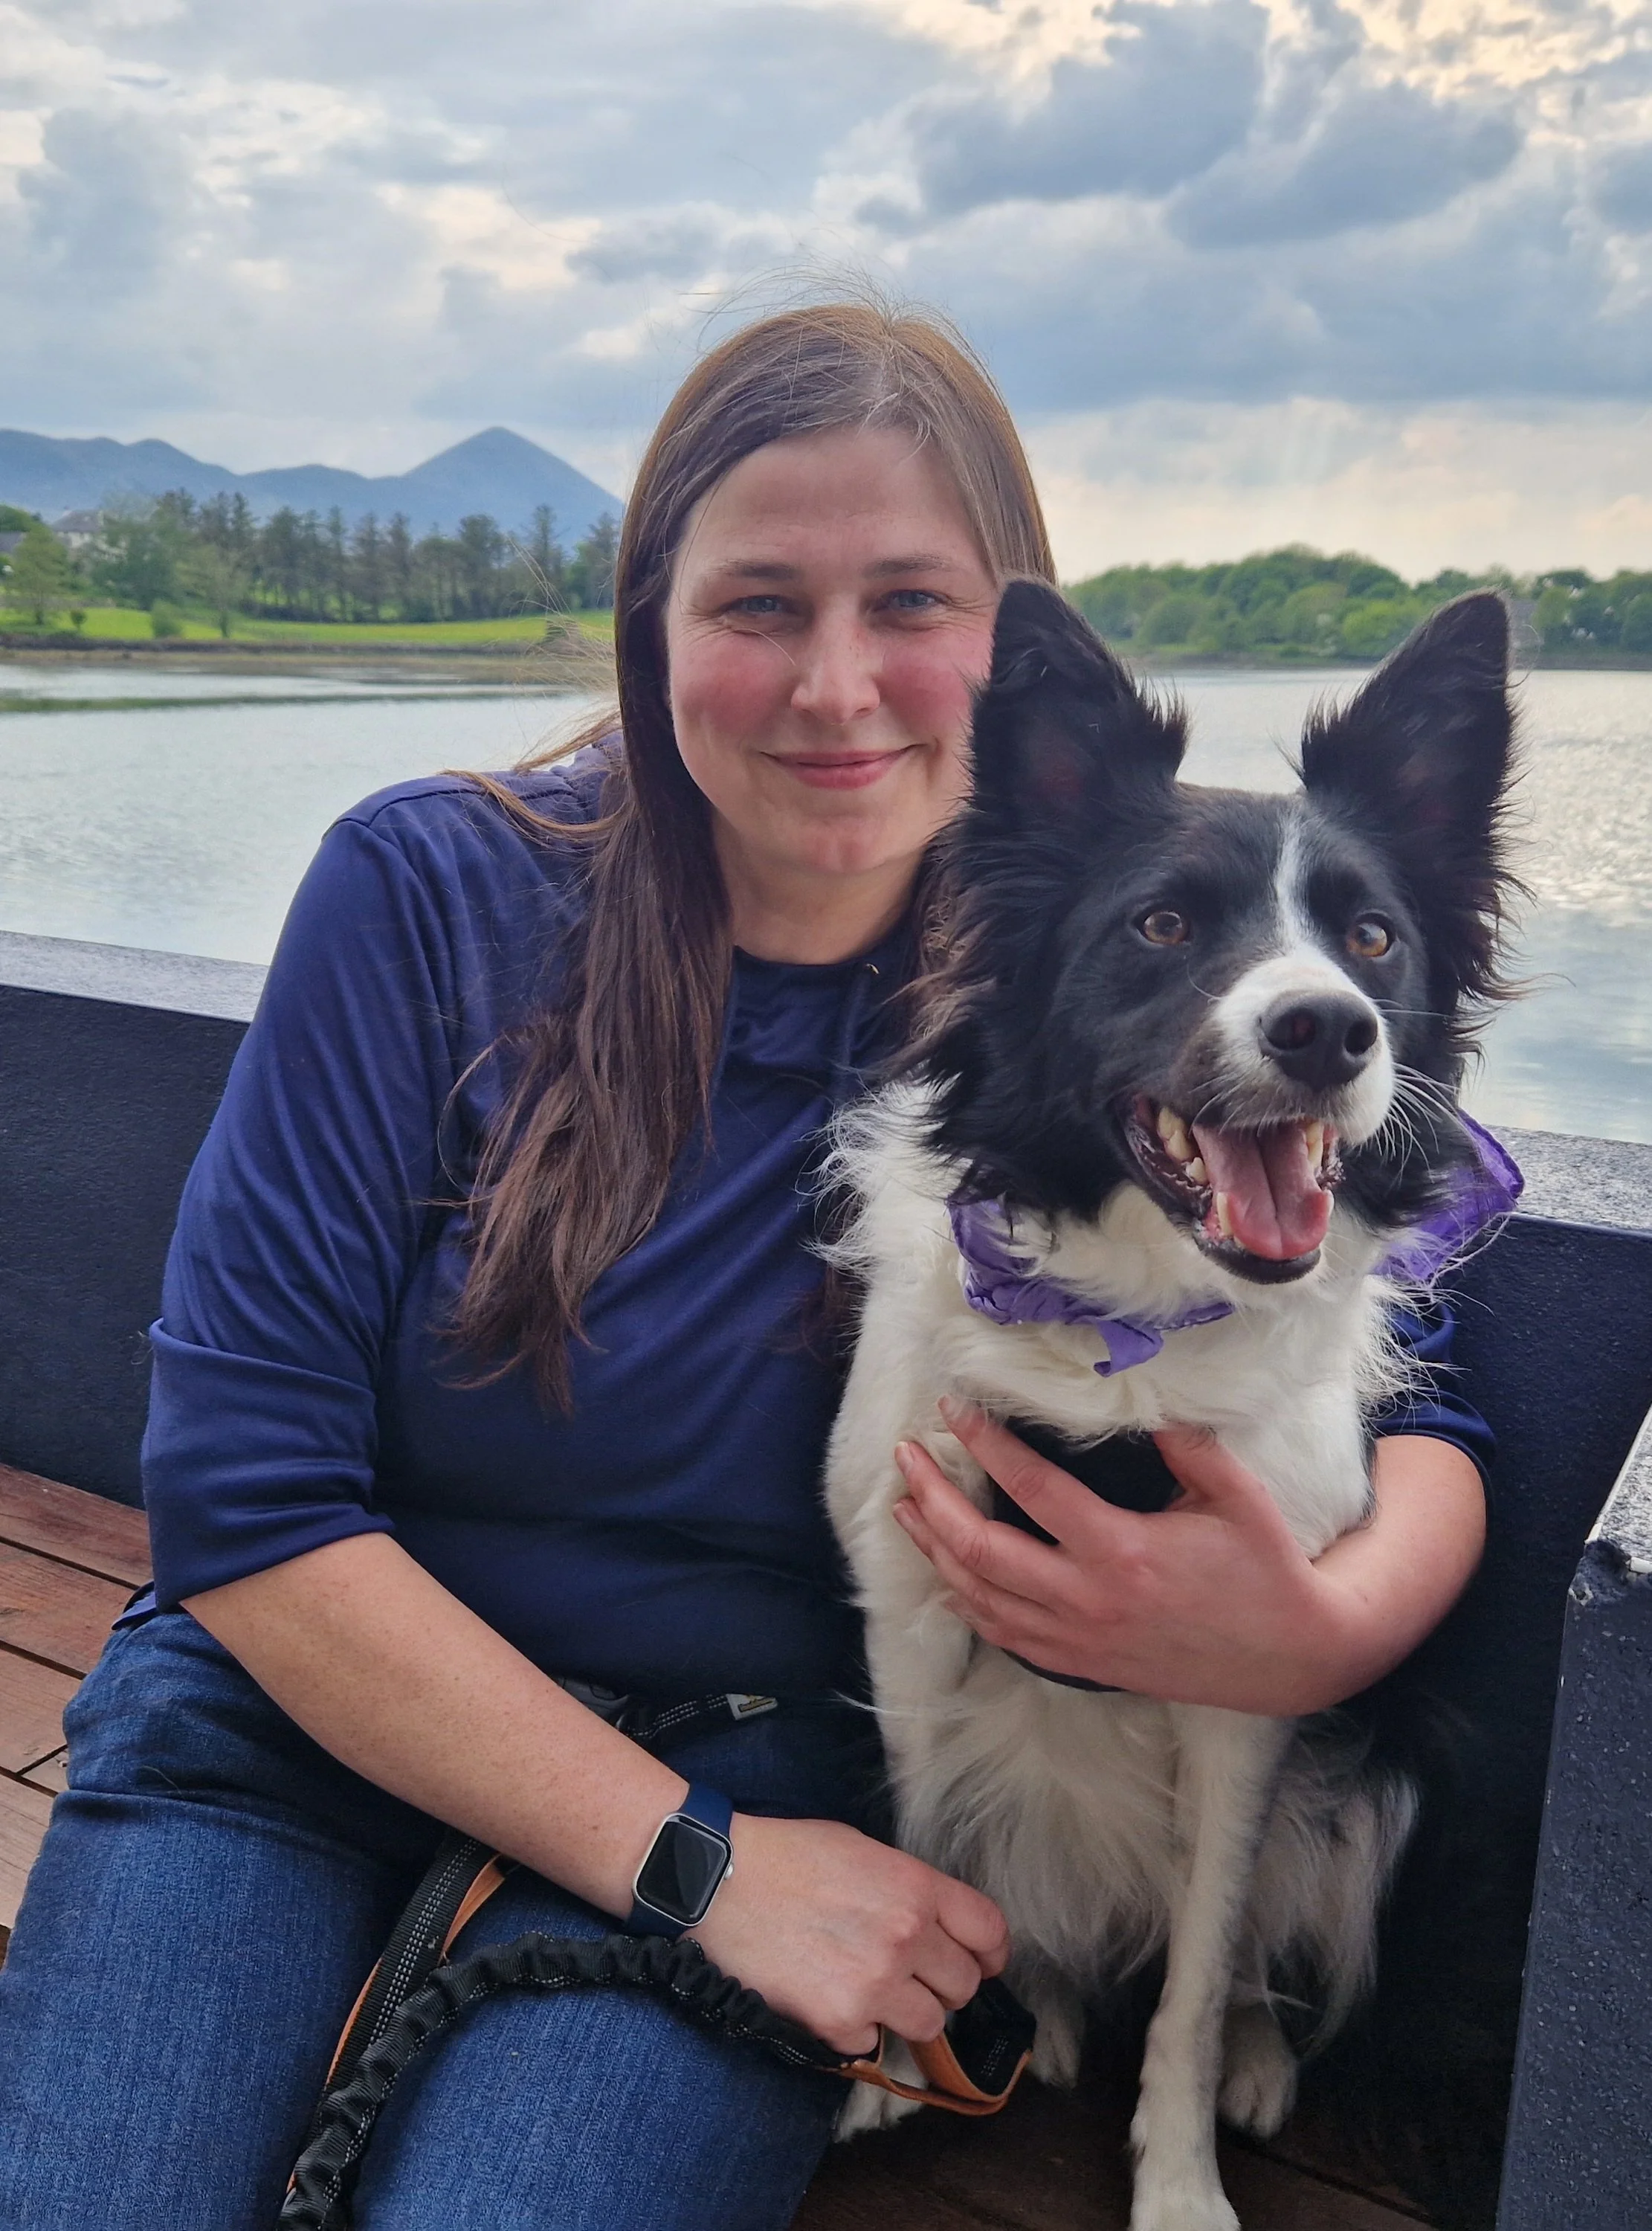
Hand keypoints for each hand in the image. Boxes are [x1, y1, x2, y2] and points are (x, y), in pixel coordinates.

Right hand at [692, 1812, 1008, 2056]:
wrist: (721, 1881)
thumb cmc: (788, 1856)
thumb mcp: (864, 1851)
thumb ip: (910, 1890)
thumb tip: (939, 1925)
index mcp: (916, 1887)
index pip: (990, 1931)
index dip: (991, 1952)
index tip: (983, 1961)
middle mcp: (907, 1936)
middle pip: (964, 1985)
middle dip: (943, 1983)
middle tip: (911, 1974)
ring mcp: (876, 1984)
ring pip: (928, 2023)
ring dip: (906, 2011)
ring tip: (868, 1987)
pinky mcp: (840, 2022)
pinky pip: (872, 2039)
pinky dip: (855, 2026)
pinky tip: (826, 1995)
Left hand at [890, 1402, 1484, 1715]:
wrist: (1292, 1656)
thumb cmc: (1267, 1569)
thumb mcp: (1236, 1495)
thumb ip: (1185, 1445)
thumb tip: (1141, 1401)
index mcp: (1121, 1551)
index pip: (1031, 1488)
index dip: (986, 1444)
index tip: (956, 1409)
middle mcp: (1087, 1600)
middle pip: (980, 1549)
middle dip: (933, 1498)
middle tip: (906, 1456)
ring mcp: (1080, 1640)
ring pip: (981, 1597)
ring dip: (935, 1550)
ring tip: (906, 1508)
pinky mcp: (1084, 1666)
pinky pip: (1006, 1637)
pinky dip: (968, 1606)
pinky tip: (947, 1581)